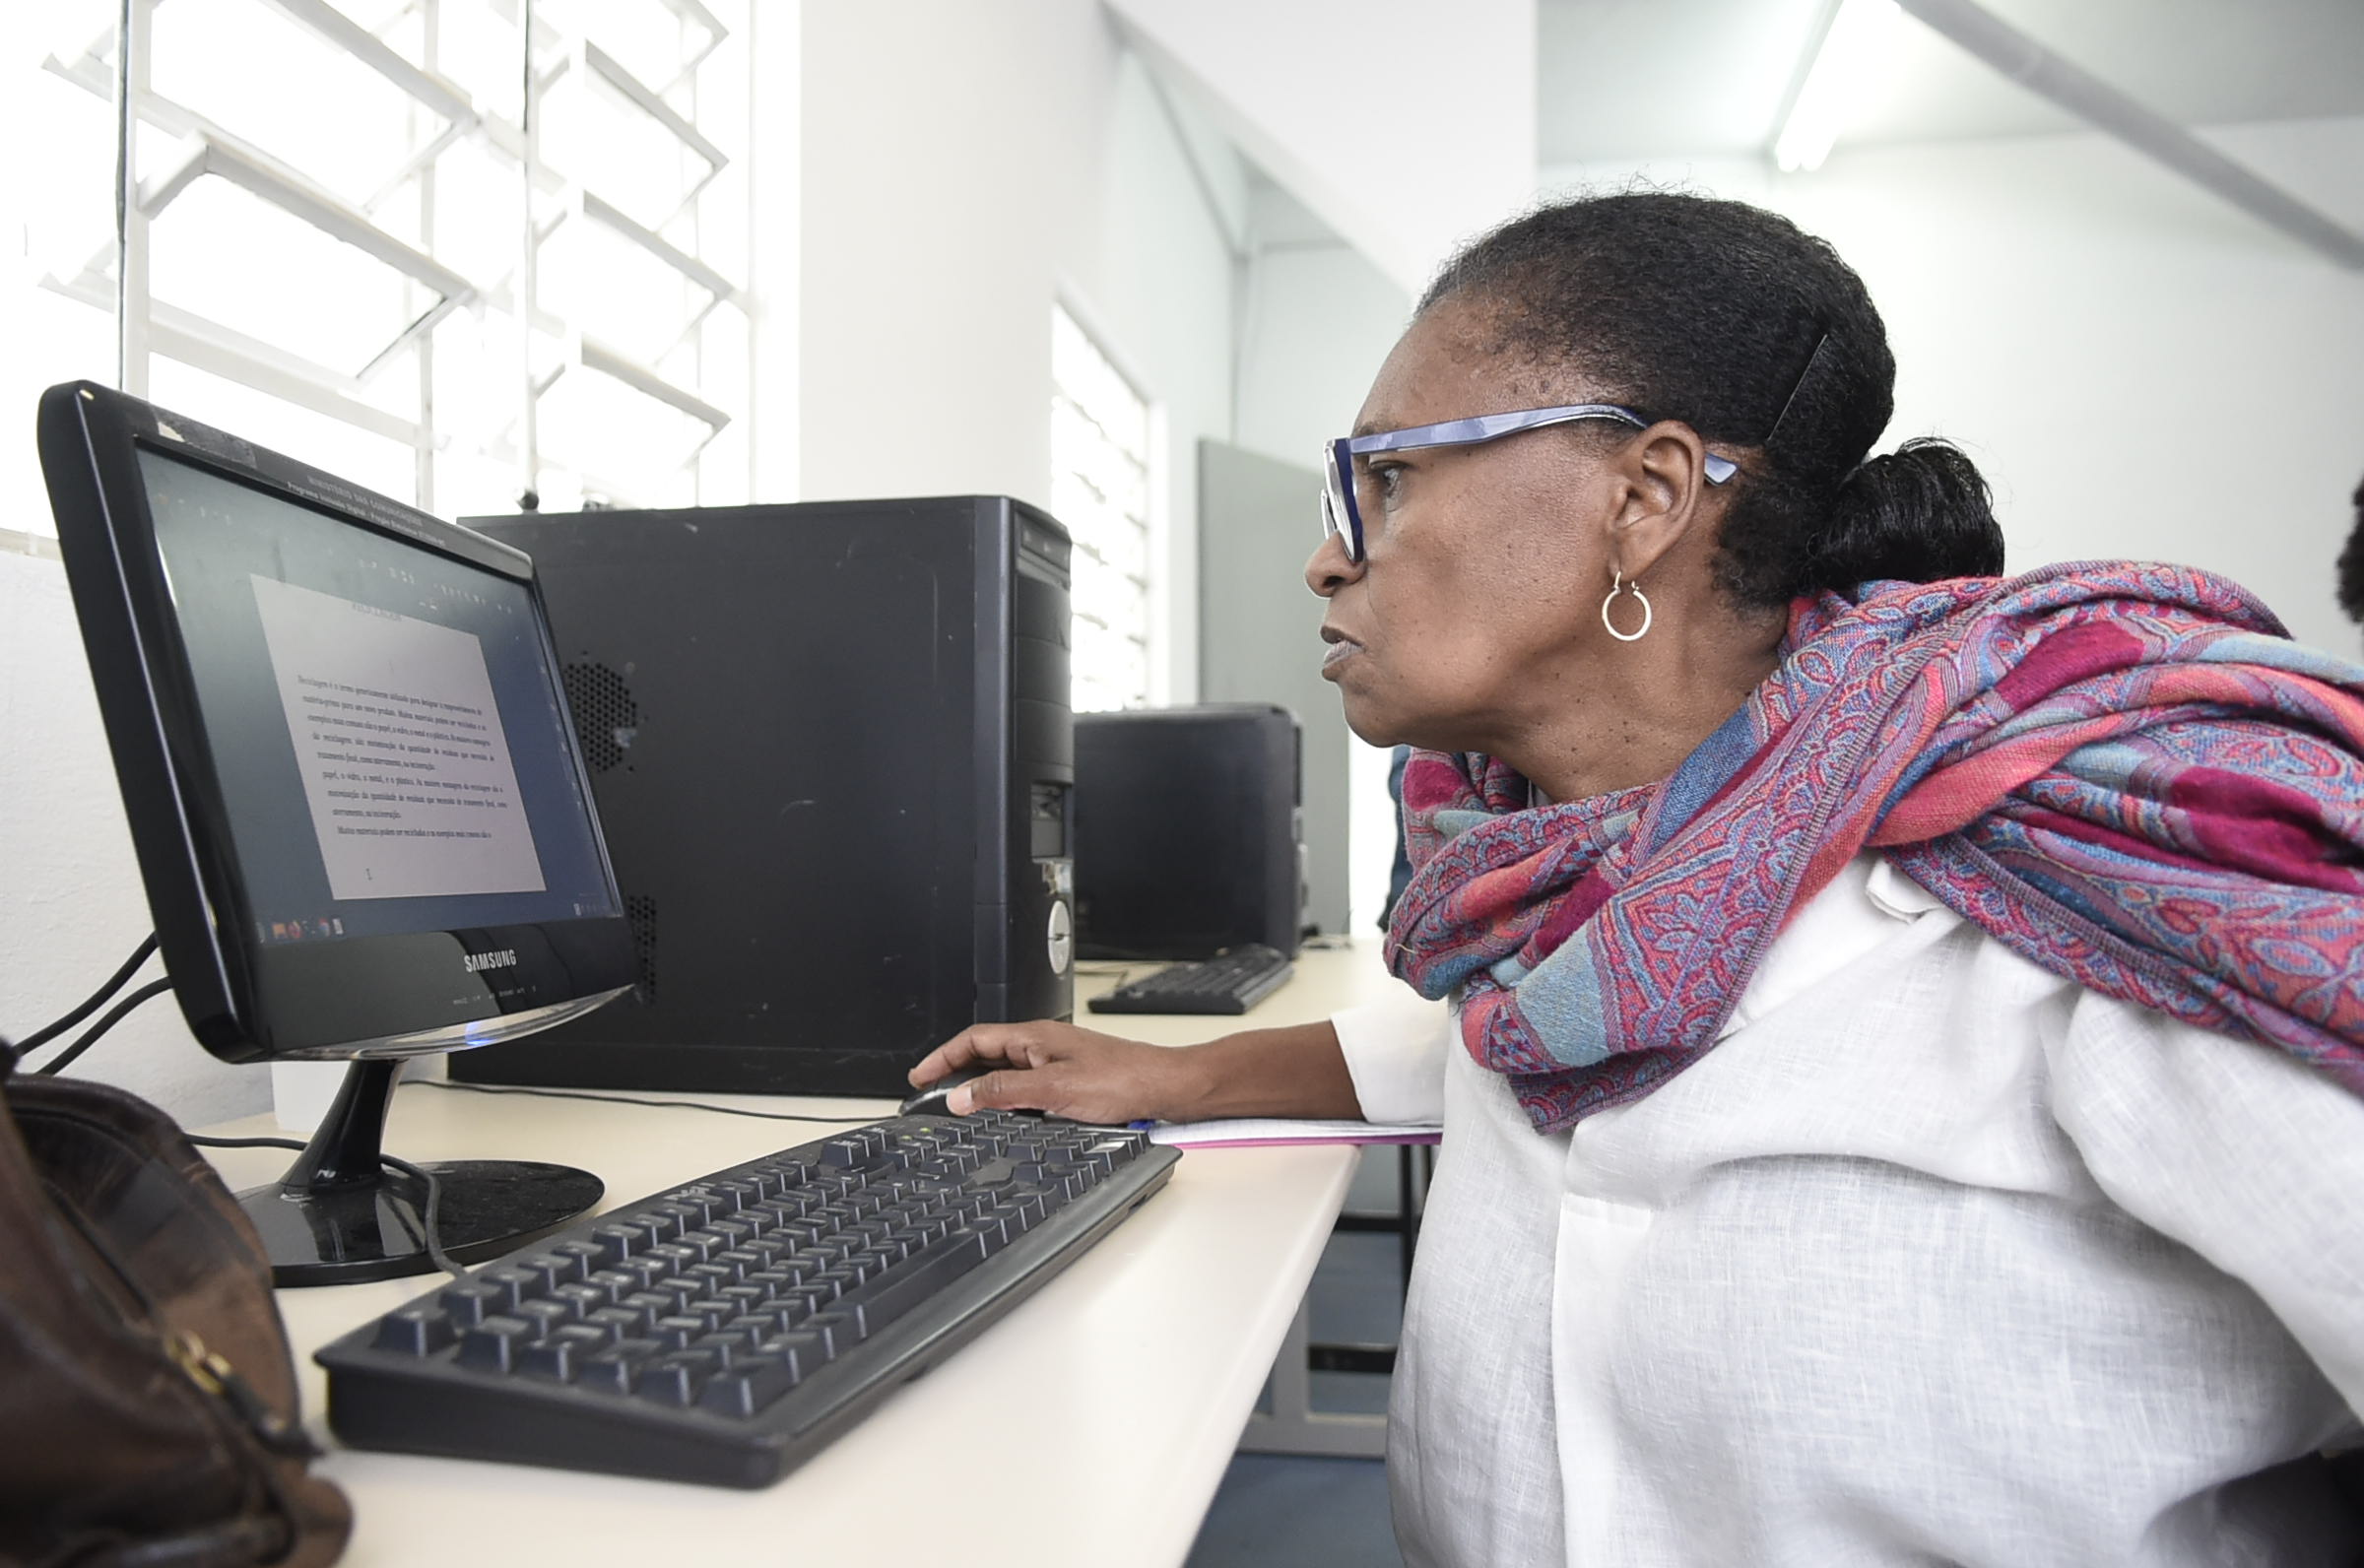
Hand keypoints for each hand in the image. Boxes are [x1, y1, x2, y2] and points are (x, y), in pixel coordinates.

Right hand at [908, 1020, 1195, 1124]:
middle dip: (955, 1072)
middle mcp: (1043, 1045)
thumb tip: (962, 1096)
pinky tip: (1005, 1117)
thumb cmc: (1122, 1080)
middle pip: (985, 1054)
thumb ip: (1004, 1093)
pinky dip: (1005, 1099)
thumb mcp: (1052, 1089)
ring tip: (959, 1108)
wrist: (1164, 1088)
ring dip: (980, 1088)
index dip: (941, 1057)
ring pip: (1005, 1072)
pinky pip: (1025, 1086)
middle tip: (931, 1095)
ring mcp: (1056, 1062)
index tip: (919, 1076)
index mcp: (1034, 1036)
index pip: (973, 1039)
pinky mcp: (1070, 1081)